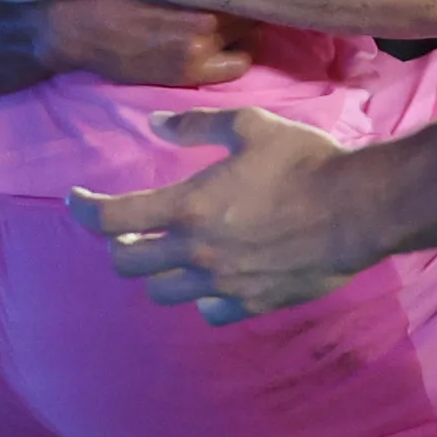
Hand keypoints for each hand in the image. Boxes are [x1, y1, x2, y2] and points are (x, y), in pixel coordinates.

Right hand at [35, 0, 254, 86]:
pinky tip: (224, 46)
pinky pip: (234, 68)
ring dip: (245, 34)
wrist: (70, 29)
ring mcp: (196, 56)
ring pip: (249, 44)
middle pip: (252, 17)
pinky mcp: (186, 75)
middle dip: (250, 7)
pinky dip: (235, 56)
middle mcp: (203, 28)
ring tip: (235, 24)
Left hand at [74, 104, 386, 319]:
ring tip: (168, 256)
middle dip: (117, 244)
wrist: (358, 210)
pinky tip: (211, 282)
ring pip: (163, 293)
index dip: (83, 210)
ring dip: (156, 273)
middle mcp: (197, 252)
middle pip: (127, 263)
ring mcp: (223, 283)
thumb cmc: (304, 162)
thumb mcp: (249, 127)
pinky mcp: (252, 302)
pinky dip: (202, 298)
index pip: (111, 218)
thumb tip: (154, 124)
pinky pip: (209, 312)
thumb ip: (195, 126)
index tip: (77, 200)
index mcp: (188, 207)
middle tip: (127, 229)